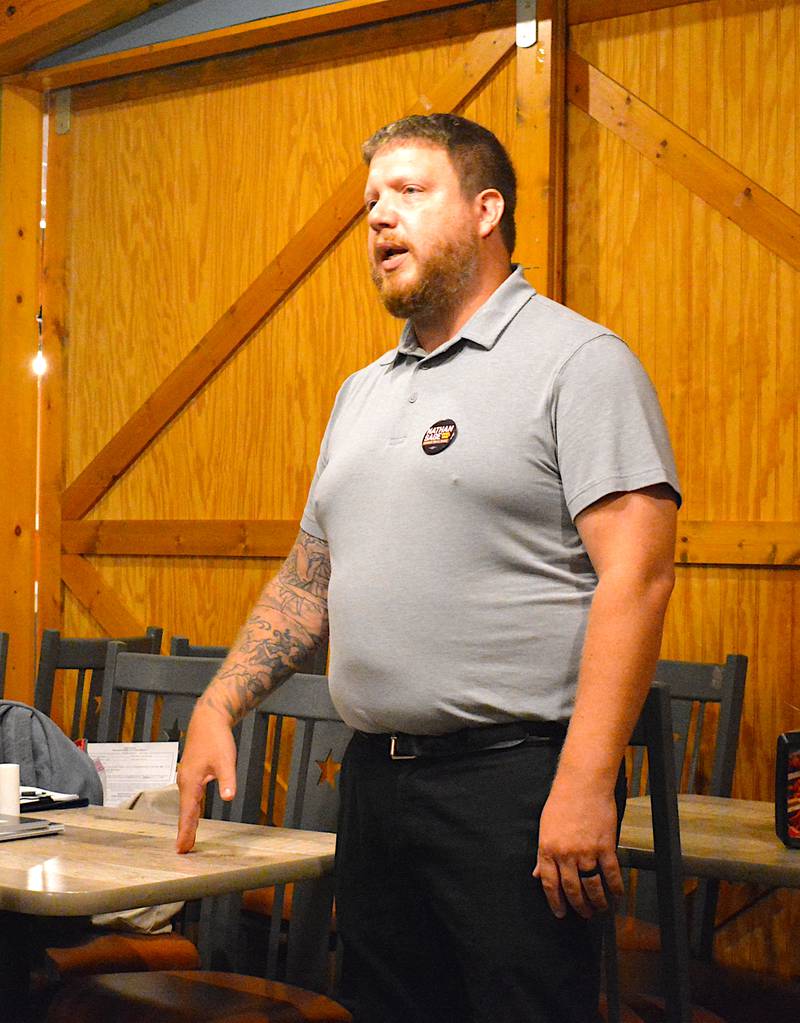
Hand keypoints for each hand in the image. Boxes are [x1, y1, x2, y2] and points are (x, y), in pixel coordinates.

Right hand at [176, 703, 237, 852]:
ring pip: (186, 805)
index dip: (185, 831)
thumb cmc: (215, 738)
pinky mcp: (192, 774)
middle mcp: (185, 781)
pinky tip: (194, 816)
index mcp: (191, 781)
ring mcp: (187, 777)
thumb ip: (227, 780)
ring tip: (187, 839)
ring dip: (187, 822)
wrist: (208, 719)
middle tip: (183, 850)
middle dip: (184, 831)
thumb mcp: (225, 760)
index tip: (182, 847)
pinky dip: (190, 810)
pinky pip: (190, 797)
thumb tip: (228, 797)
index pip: (188, 812)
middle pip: (184, 812)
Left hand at [532, 782, 622, 918]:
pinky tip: (617, 894)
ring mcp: (586, 851)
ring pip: (592, 886)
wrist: (582, 784)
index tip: (560, 914)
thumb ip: (542, 854)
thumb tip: (537, 874)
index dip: (555, 902)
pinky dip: (616, 887)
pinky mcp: (605, 846)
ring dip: (597, 902)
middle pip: (572, 889)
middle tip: (584, 914)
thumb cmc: (562, 802)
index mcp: (547, 849)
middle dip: (579, 906)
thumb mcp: (545, 828)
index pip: (549, 884)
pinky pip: (611, 873)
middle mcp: (566, 854)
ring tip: (600, 909)